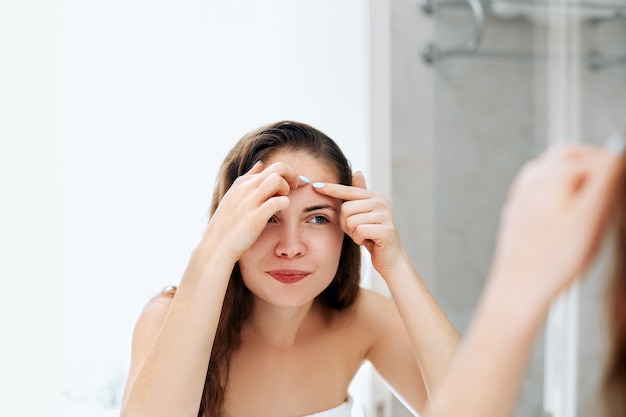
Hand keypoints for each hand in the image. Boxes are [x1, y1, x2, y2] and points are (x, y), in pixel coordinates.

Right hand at [205, 161, 299, 260]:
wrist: (217, 244)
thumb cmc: (228, 223)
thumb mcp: (234, 196)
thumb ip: (248, 179)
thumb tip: (260, 165)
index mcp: (243, 182)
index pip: (271, 167)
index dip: (285, 175)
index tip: (290, 185)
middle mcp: (246, 188)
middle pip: (278, 168)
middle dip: (292, 175)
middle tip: (295, 187)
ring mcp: (250, 201)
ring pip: (277, 180)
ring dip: (286, 188)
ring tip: (284, 199)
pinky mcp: (255, 216)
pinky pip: (278, 201)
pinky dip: (285, 204)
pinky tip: (281, 211)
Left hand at [313, 172, 405, 277]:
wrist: (391, 259)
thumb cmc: (374, 236)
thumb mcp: (365, 214)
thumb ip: (359, 195)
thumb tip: (357, 172)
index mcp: (376, 196)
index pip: (348, 190)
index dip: (331, 189)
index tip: (315, 186)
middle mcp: (382, 202)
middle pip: (346, 208)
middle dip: (346, 223)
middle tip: (358, 231)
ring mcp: (385, 215)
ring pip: (350, 221)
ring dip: (353, 233)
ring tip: (364, 235)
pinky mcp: (385, 230)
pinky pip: (358, 231)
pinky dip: (359, 240)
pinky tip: (368, 241)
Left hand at [490, 143, 619, 301]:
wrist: (519, 290)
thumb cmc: (554, 259)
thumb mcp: (592, 216)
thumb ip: (607, 178)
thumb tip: (618, 148)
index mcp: (549, 173)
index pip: (597, 157)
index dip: (615, 176)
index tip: (617, 199)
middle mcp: (531, 178)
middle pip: (574, 157)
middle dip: (595, 172)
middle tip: (608, 200)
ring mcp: (522, 194)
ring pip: (559, 174)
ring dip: (579, 186)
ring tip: (589, 218)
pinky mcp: (519, 211)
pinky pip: (546, 194)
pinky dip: (563, 201)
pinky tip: (569, 227)